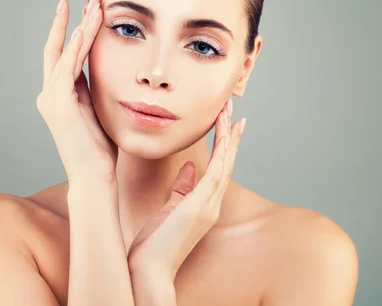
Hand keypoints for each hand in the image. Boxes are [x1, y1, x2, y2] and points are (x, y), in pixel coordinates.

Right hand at [36, 0, 117, 183]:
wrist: (94, 176)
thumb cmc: (99, 147)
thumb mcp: (97, 109)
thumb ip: (92, 88)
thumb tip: (99, 68)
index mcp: (59, 95)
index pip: (63, 56)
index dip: (73, 32)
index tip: (86, 11)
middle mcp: (50, 94)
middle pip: (55, 48)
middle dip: (68, 22)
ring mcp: (52, 99)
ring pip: (62, 53)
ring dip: (78, 28)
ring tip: (93, 6)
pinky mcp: (59, 104)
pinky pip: (67, 67)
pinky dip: (75, 46)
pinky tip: (86, 29)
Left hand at [126, 98, 245, 279]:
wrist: (148, 270)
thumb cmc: (155, 243)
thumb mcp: (168, 209)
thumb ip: (181, 188)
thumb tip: (188, 167)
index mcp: (204, 204)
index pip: (220, 168)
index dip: (226, 145)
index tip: (228, 124)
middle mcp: (211, 204)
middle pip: (227, 162)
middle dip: (230, 134)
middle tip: (233, 110)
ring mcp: (208, 205)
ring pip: (225, 164)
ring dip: (228, 137)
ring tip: (230, 114)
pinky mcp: (199, 206)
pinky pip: (216, 173)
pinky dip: (223, 152)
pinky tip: (226, 135)